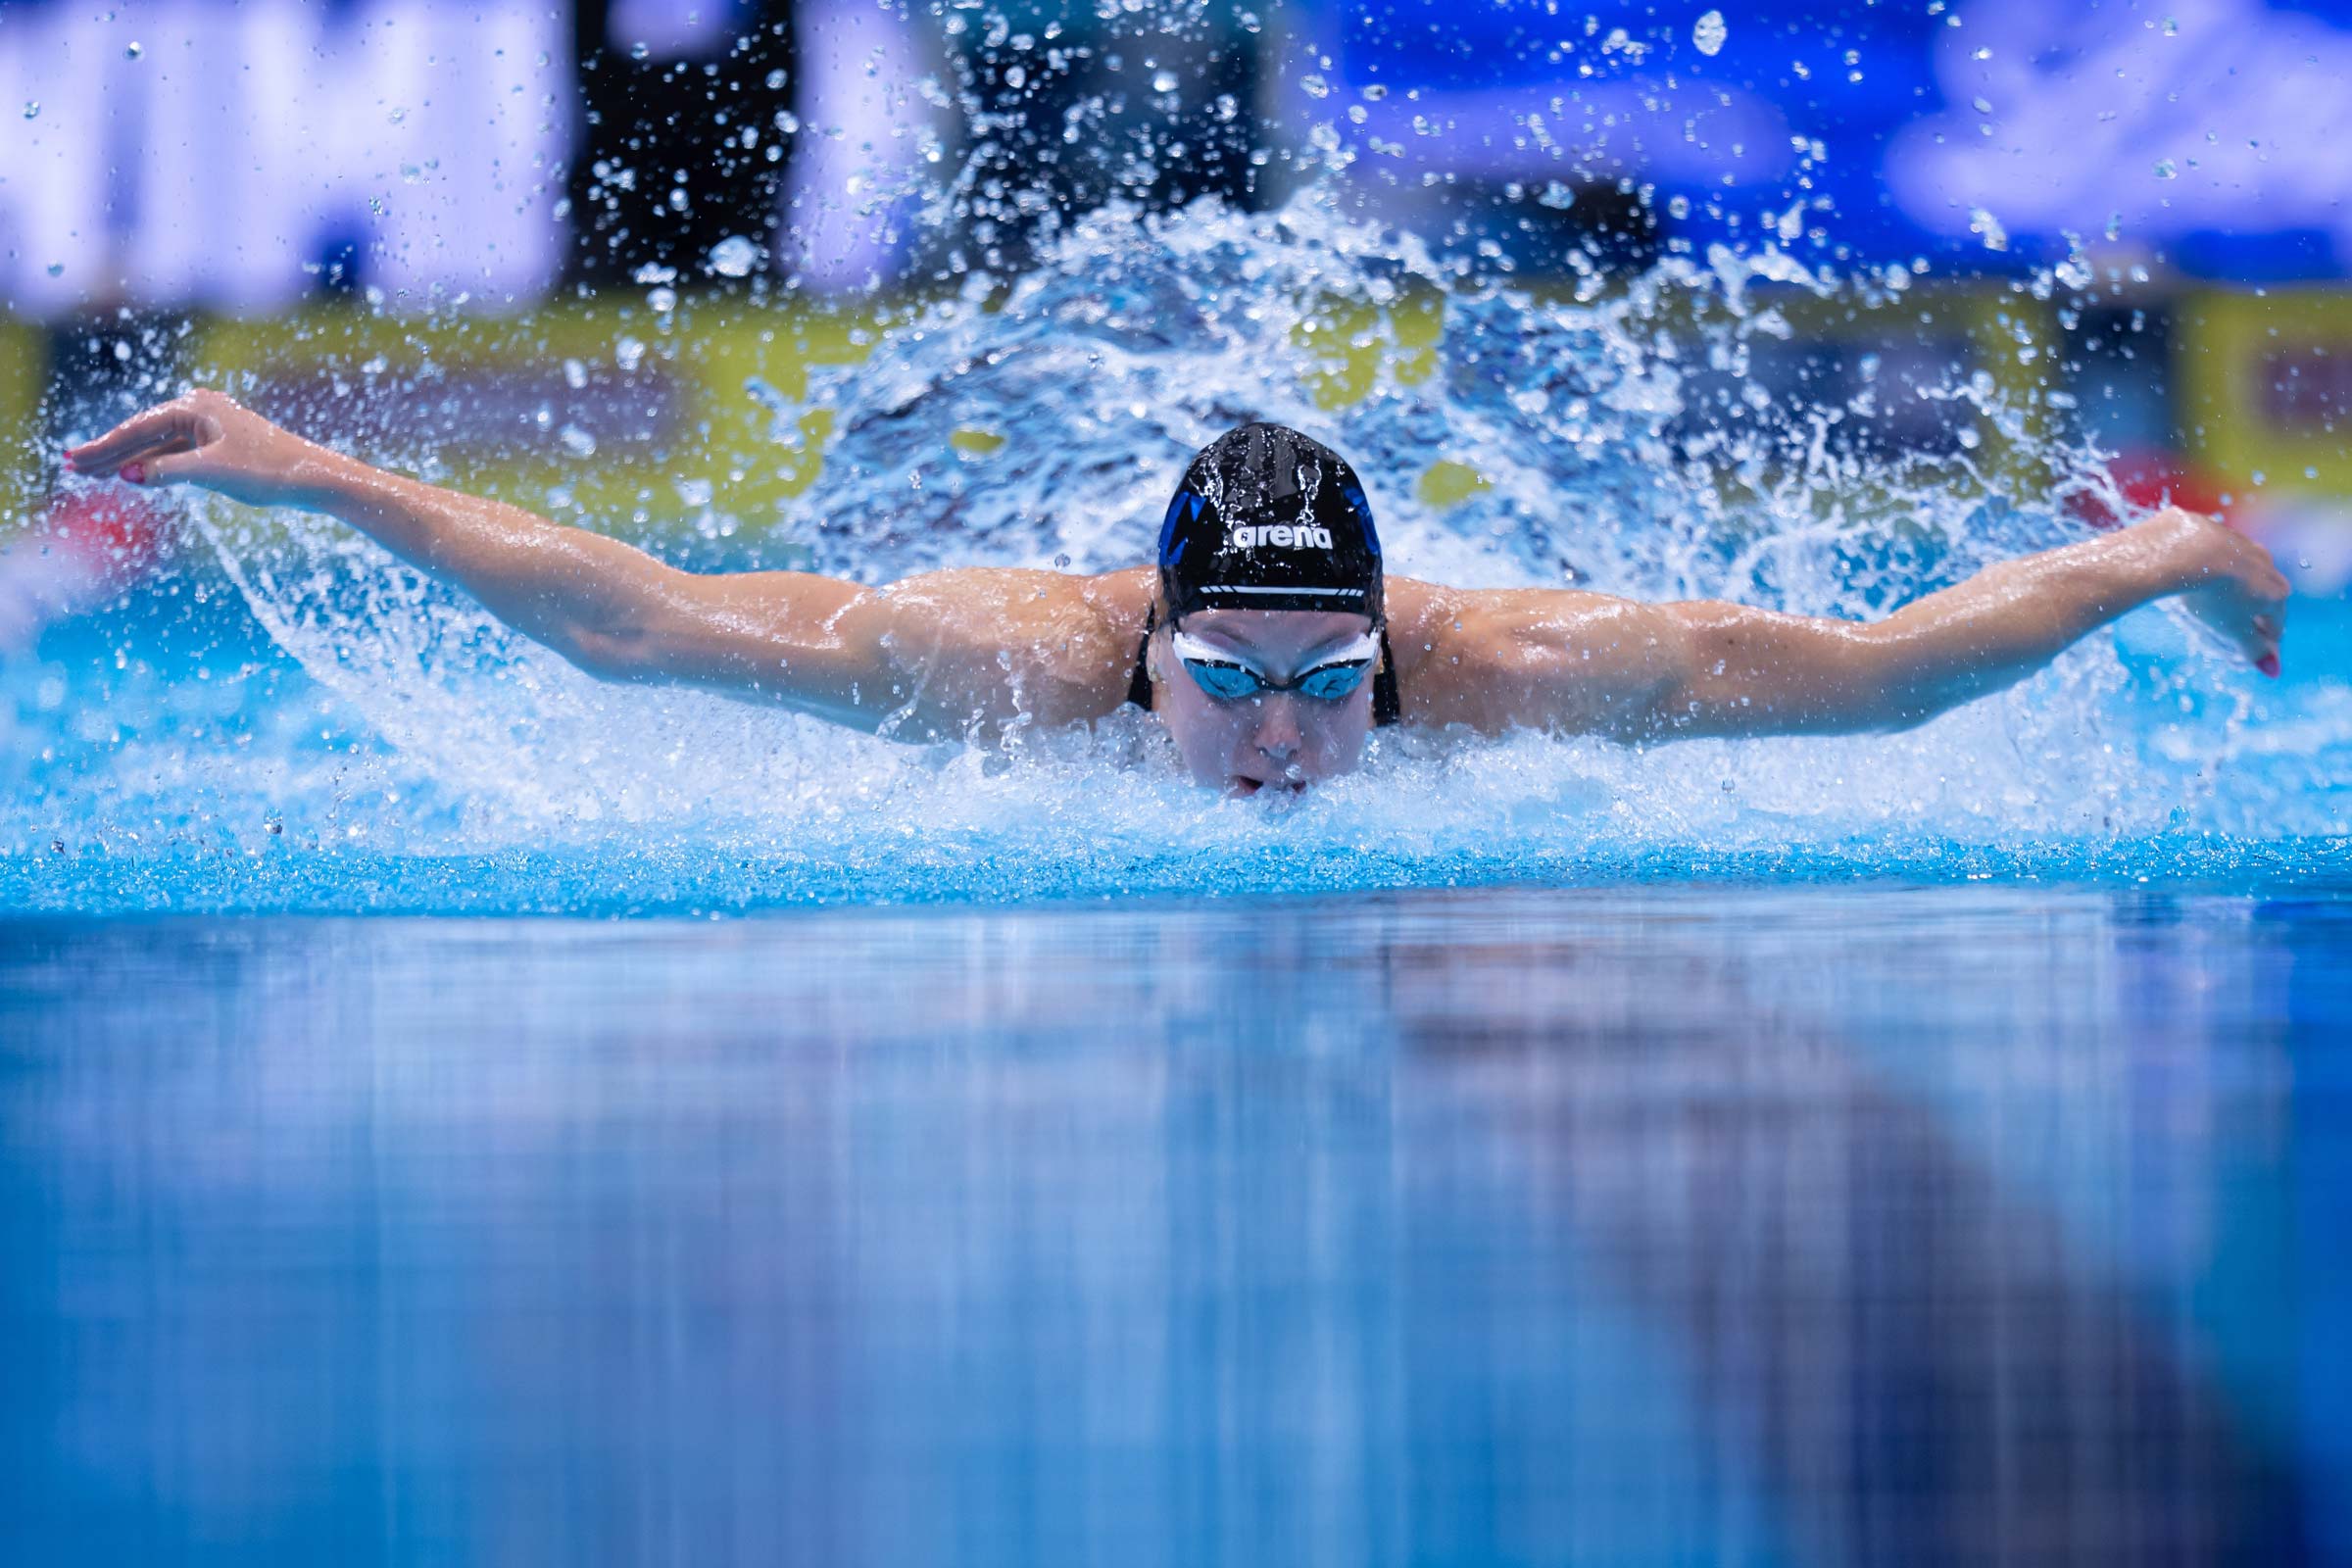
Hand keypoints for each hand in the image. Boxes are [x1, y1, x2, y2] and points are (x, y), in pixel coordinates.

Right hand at [62, 389, 332, 510]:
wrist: (312, 476)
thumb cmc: (268, 471)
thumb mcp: (212, 473)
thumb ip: (167, 472)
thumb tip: (127, 476)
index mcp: (195, 406)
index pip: (138, 428)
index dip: (104, 447)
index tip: (74, 460)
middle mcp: (199, 408)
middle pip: (143, 432)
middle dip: (108, 452)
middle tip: (72, 467)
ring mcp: (209, 425)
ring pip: (158, 443)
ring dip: (128, 459)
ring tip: (93, 473)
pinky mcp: (219, 442)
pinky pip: (176, 452)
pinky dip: (154, 464)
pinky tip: (132, 475)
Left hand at [2146, 507, 2290, 676]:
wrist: (2187, 551)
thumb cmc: (2213, 596)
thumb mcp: (2233, 629)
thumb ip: (2253, 650)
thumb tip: (2273, 671)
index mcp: (2275, 593)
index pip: (2276, 623)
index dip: (2267, 639)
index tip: (2260, 648)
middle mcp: (2267, 566)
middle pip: (2265, 595)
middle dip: (2257, 611)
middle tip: (2246, 624)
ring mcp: (2243, 545)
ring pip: (2243, 570)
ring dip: (2236, 584)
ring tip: (2222, 597)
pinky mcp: (2216, 531)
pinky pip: (2216, 553)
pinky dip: (2211, 564)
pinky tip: (2199, 570)